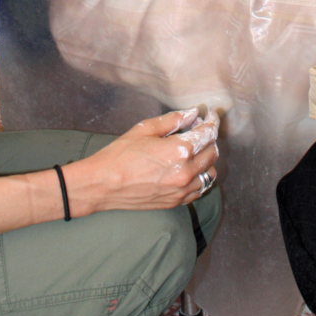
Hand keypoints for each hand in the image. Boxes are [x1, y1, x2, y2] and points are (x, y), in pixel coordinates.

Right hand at [67, 109, 219, 213]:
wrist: (103, 185)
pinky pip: (200, 189)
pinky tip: (190, 168)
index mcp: (180, 151)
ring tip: (196, 149)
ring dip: (207, 159)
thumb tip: (192, 113)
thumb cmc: (120, 154)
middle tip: (199, 129)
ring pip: (210, 173)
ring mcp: (182, 190)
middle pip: (213, 152)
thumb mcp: (145, 129)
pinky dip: (200, 177)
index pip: (207, 133)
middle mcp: (186, 172)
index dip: (212, 121)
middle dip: (210, 138)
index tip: (211, 114)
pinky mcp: (176, 202)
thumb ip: (173, 120)